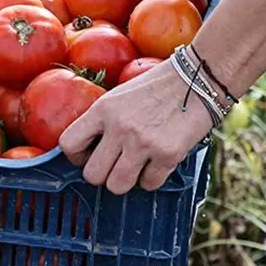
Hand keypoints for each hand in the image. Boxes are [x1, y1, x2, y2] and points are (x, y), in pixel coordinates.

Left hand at [58, 59, 212, 193]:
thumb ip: (102, 120)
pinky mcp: (167, 154)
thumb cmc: (157, 87)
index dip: (75, 157)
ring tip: (135, 166)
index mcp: (102, 109)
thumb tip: (88, 150)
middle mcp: (119, 127)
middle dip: (102, 175)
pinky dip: (152, 179)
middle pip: (92, 175)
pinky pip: (149, 184)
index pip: (68, 143)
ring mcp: (143, 143)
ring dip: (125, 181)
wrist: (197, 78)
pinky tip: (157, 162)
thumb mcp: (119, 96)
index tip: (88, 156)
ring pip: (117, 186)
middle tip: (114, 166)